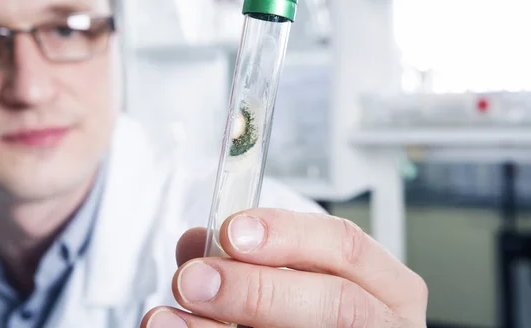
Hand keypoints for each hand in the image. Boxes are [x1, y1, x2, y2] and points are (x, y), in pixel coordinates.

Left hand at [141, 209, 427, 327]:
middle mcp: (383, 323)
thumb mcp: (295, 275)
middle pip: (336, 303)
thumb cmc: (313, 307)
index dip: (287, 234)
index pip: (346, 246)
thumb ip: (252, 257)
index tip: (231, 231)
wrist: (314, 327)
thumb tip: (196, 243)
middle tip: (193, 280)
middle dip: (257, 289)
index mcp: (383, 285)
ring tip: (166, 319)